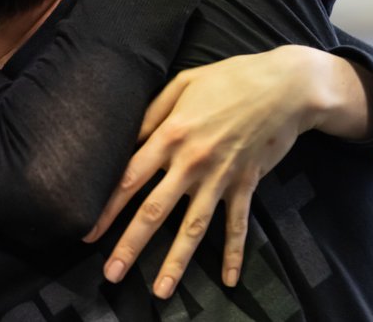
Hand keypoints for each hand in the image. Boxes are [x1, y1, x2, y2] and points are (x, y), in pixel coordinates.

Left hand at [83, 46, 321, 297]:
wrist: (283, 87)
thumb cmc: (227, 79)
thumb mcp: (181, 84)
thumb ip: (151, 113)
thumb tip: (126, 136)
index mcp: (170, 135)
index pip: (130, 178)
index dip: (107, 208)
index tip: (89, 231)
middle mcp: (191, 162)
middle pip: (155, 210)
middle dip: (131, 245)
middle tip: (112, 275)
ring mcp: (221, 177)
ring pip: (193, 227)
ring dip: (176, 261)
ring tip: (161, 292)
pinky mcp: (246, 185)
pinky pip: (238, 225)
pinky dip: (234, 253)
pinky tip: (229, 280)